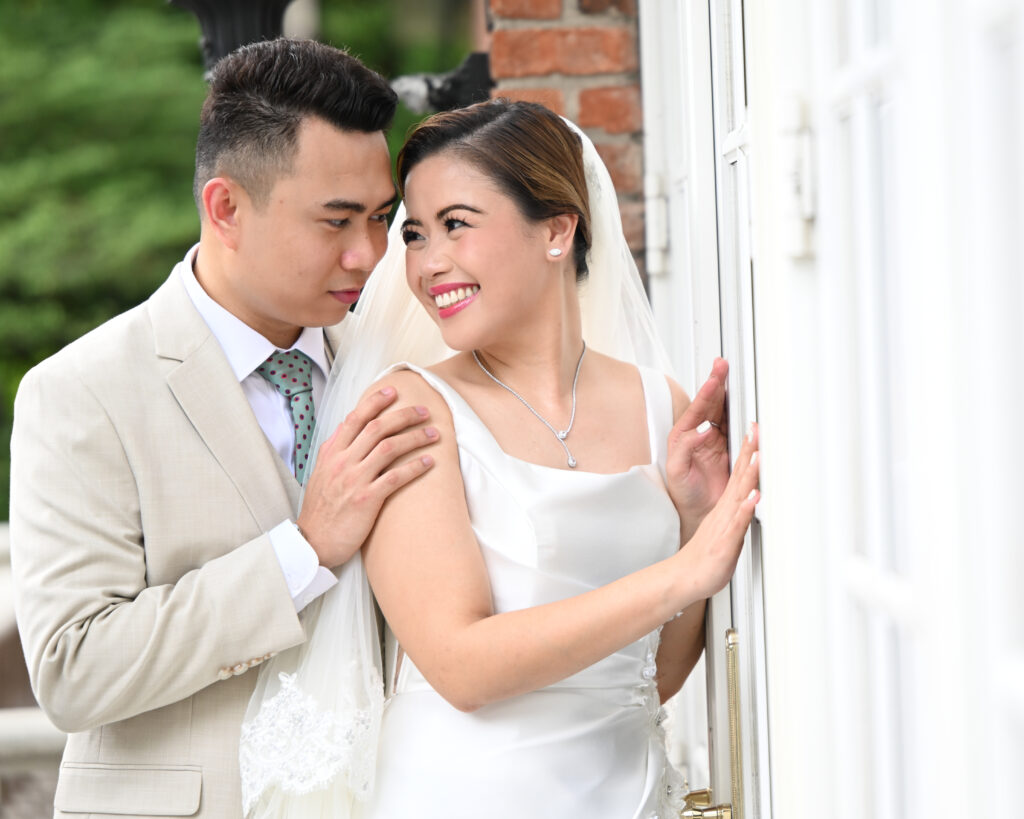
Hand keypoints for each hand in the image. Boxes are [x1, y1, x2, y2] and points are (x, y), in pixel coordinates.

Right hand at [296, 386, 438, 567]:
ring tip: (434, 433)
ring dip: (415, 437)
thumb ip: (334, 449)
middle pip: (377, 428)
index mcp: (331, 453)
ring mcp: (354, 480)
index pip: (355, 418)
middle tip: (424, 410)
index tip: (393, 391)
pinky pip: (395, 478)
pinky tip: (429, 462)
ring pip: (389, 448)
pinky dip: (414, 467)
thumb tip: (346, 427)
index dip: (375, 401)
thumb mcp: (320, 473)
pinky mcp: (367, 499)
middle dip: (404, 415)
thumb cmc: (320, 509)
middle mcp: (343, 462)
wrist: (313, 542)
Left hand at [666, 358, 730, 536]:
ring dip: (727, 392)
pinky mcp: (731, 449)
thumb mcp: (678, 470)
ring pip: (723, 411)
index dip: (705, 393)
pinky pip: (737, 427)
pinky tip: (745, 400)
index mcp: (684, 436)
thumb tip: (700, 430)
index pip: (696, 409)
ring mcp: (716, 440)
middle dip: (716, 382)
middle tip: (722, 365)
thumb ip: (685, 448)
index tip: (713, 380)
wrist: (698, 512)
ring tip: (730, 374)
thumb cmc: (684, 492)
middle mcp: (700, 435)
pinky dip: (741, 413)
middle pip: (710, 403)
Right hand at [676, 422, 759, 601]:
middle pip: (739, 476)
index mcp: (726, 506)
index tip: (755, 430)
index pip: (738, 472)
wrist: (685, 577)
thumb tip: (751, 495)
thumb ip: (738, 509)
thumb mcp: (726, 527)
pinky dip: (745, 509)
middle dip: (749, 452)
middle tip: (757, 430)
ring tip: (757, 454)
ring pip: (738, 495)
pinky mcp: (725, 542)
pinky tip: (752, 497)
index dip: (747, 450)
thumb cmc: (706, 555)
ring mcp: (725, 525)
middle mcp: (725, 511)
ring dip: (749, 474)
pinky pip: (736, 523)